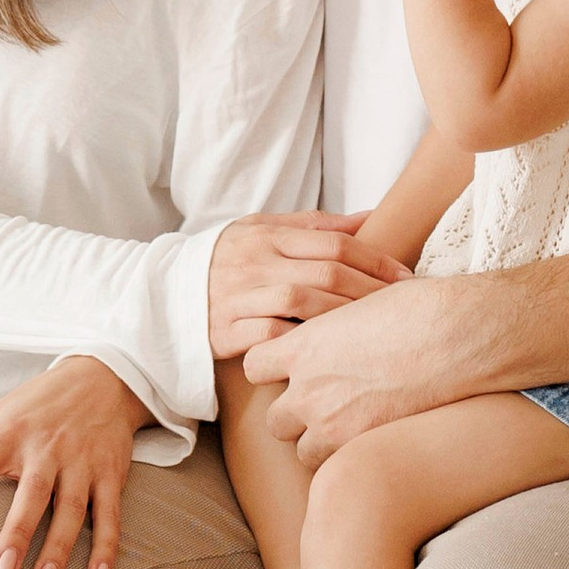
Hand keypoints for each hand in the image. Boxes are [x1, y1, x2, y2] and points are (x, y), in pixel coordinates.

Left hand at [0, 357, 150, 568]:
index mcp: (6, 434)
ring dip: (60, 546)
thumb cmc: (32, 406)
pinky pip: (109, 513)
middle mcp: (44, 448)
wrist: (102, 377)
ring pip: (71, 507)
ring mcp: (80, 461)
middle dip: (17, 529)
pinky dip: (108, 545)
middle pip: (30, 492)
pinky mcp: (110, 473)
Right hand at [206, 213, 412, 360]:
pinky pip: (269, 336)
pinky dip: (299, 341)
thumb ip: (315, 226)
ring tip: (376, 330)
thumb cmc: (225, 260)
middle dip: (372, 290)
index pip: (335, 243)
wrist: (163, 293)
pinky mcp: (224, 330)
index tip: (405, 278)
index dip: (376, 260)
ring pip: (302, 302)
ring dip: (345, 316)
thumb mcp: (262, 230)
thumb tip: (372, 217)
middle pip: (327, 272)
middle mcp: (255, 262)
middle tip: (403, 307)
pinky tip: (328, 351)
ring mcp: (238, 296)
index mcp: (268, 235)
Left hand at [244, 273, 501, 458]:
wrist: (458, 335)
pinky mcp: (360, 447)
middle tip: (328, 406)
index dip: (272, 370)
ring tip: (353, 428)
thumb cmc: (421, 308)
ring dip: (321, 443)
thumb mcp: (363, 306)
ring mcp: (332, 423)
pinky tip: (374, 440)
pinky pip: (335, 467)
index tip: (295, 370)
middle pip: (275, 420)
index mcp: (303, 346)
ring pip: (302, 451)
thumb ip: (336, 328)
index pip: (254, 367)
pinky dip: (348, 459)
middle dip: (296, 416)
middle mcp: (308, 388)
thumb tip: (338, 328)